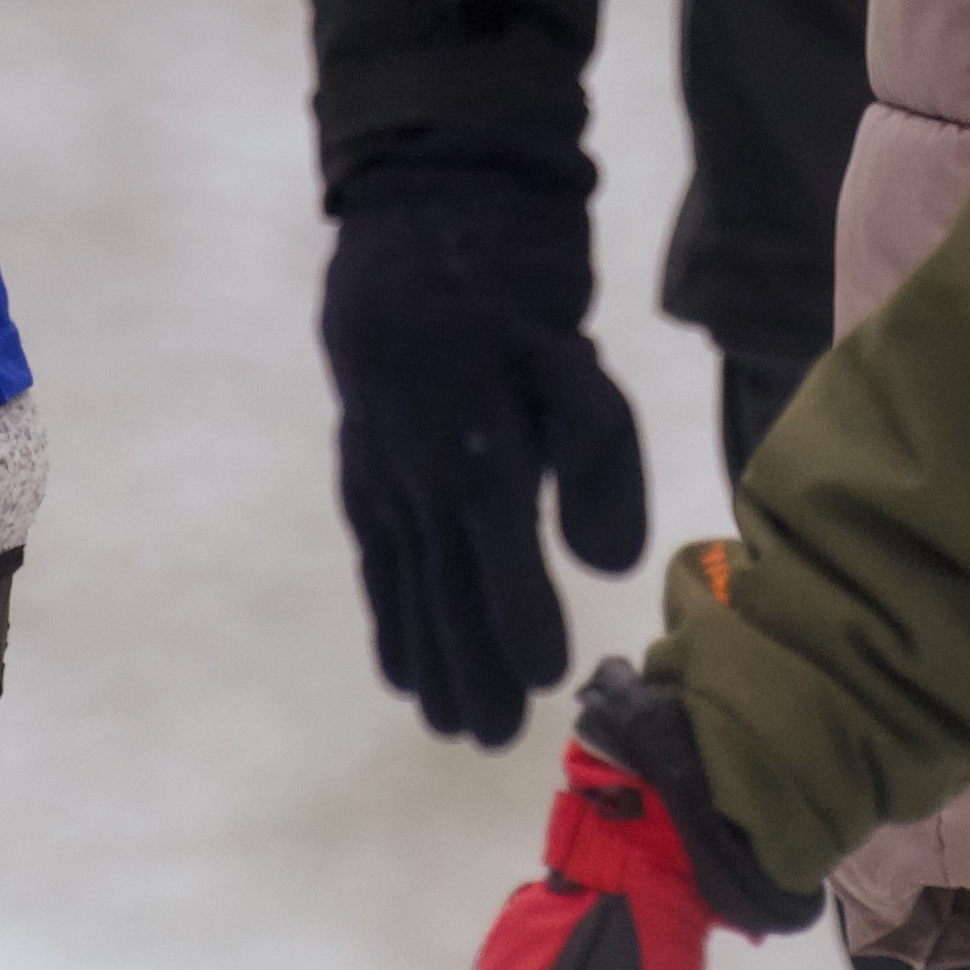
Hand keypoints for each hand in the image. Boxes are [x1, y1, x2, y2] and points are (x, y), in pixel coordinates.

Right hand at [322, 149, 647, 744]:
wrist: (418, 231)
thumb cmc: (518, 299)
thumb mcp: (576, 359)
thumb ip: (597, 458)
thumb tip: (605, 562)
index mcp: (479, 439)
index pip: (500, 549)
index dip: (521, 615)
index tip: (549, 678)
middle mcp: (420, 468)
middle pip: (448, 586)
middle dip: (473, 665)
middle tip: (496, 738)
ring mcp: (383, 474)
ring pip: (409, 585)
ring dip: (431, 659)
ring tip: (454, 728)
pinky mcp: (364, 474)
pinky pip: (375, 562)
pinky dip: (390, 620)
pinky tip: (404, 675)